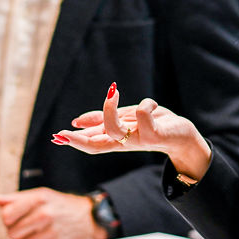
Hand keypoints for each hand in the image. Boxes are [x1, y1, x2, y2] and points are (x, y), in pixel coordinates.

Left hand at [0, 188, 99, 238]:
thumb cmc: (62, 206)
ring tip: (36, 233)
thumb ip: (17, 198)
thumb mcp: (42, 195)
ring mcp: (50, 230)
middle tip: (25, 227)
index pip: (7, 214)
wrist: (90, 218)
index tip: (14, 218)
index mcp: (39, 198)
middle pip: (11, 231)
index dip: (8, 219)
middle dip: (16, 231)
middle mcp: (44, 213)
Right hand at [52, 84, 211, 180]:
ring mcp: (139, 140)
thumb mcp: (125, 121)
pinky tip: (148, 104)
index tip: (56, 137)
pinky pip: (142, 115)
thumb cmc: (153, 125)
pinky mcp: (155, 134)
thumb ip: (104, 121)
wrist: (182, 137)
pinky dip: (143, 104)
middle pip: (97, 145)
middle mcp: (125, 143)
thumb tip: (78, 122)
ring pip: (115, 131)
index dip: (73, 142)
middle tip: (63, 132)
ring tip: (112, 93)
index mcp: (116, 140)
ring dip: (109, 110)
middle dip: (79, 140)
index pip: (91, 144)